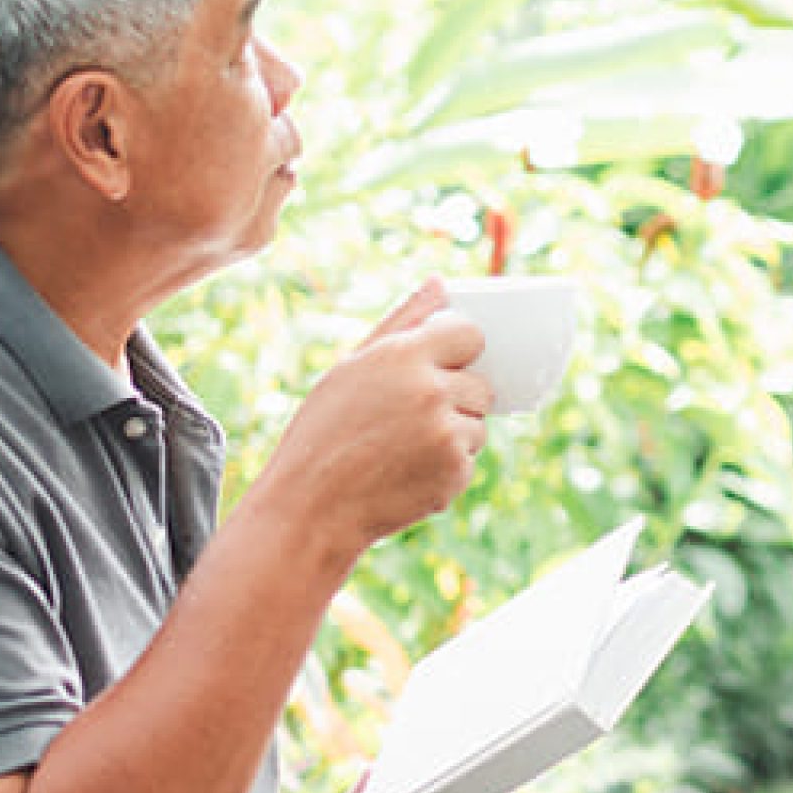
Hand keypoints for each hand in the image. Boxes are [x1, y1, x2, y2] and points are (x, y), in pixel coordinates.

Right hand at [264, 281, 494, 557]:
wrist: (312, 507)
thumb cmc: (324, 432)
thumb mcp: (351, 368)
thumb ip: (401, 323)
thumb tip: (440, 285)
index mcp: (403, 356)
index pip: (469, 334)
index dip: (459, 350)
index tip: (445, 363)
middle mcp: (432, 391)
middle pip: (480, 384)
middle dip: (456, 398)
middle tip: (410, 417)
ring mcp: (447, 434)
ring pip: (478, 424)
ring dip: (454, 434)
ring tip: (403, 448)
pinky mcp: (456, 473)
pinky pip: (469, 460)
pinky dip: (447, 467)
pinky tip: (406, 472)